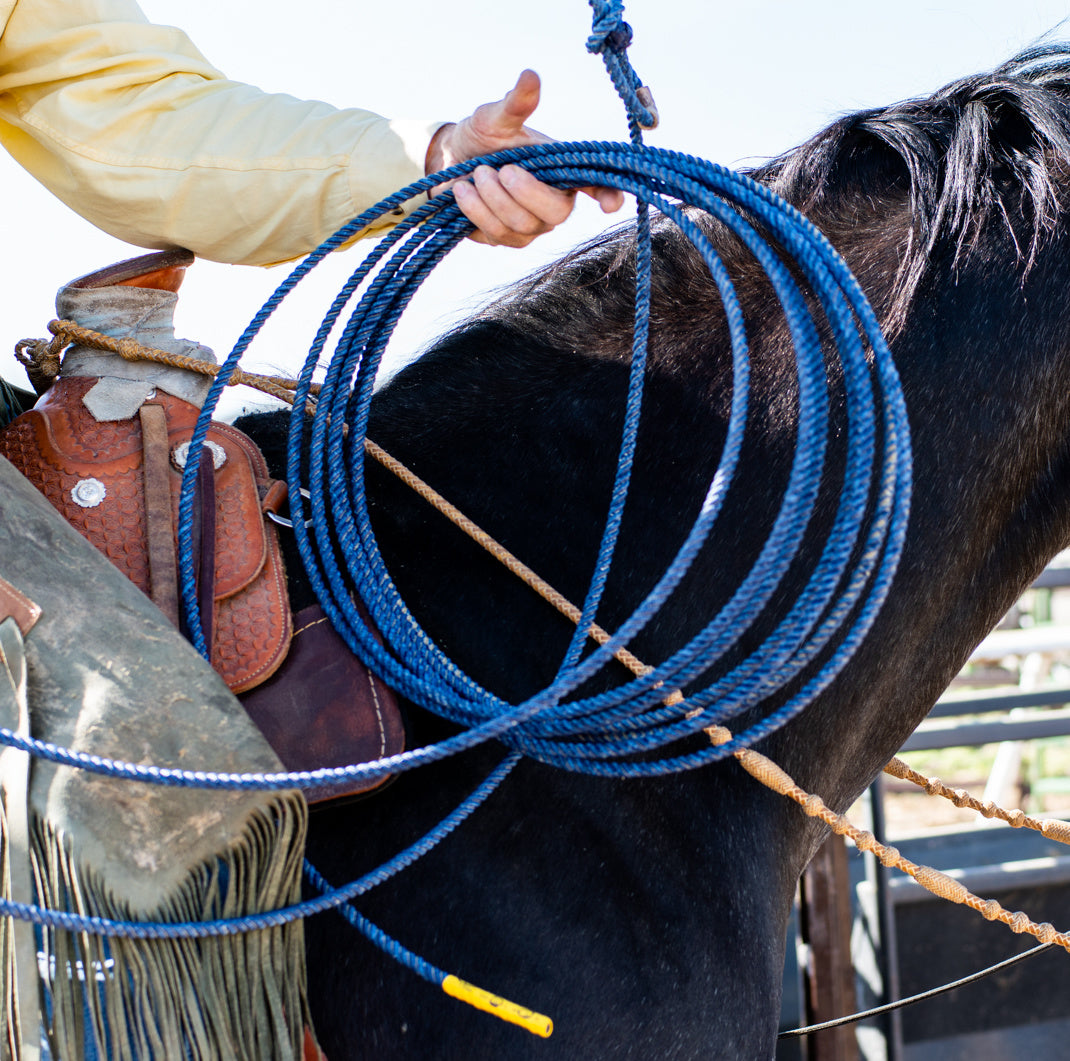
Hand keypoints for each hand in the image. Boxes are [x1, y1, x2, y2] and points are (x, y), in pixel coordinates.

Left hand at [425, 70, 623, 246]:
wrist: (450, 163)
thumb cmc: (482, 138)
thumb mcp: (496, 118)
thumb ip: (516, 103)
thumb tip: (530, 76)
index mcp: (562, 170)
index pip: (594, 185)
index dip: (608, 195)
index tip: (611, 204)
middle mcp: (554, 202)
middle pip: (556, 214)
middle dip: (525, 193)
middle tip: (499, 170)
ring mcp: (532, 226)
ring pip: (523, 225)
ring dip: (494, 198)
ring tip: (478, 173)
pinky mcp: (508, 239)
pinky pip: (498, 233)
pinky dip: (477, 210)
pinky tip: (463, 191)